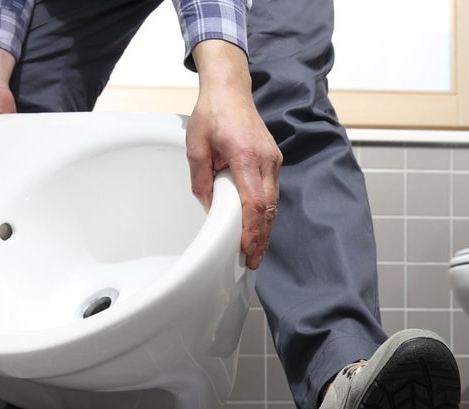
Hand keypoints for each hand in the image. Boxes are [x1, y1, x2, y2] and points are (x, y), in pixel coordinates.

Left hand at [189, 40, 282, 269]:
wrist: (230, 89)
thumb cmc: (212, 113)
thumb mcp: (195, 145)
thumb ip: (201, 179)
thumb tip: (208, 206)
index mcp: (245, 155)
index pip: (254, 201)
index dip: (251, 229)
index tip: (246, 248)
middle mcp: (265, 160)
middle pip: (268, 208)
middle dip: (261, 237)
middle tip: (252, 260)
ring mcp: (273, 160)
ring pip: (273, 203)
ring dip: (264, 228)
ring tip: (255, 250)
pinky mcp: (273, 161)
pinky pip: (272, 193)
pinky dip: (266, 213)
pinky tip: (258, 226)